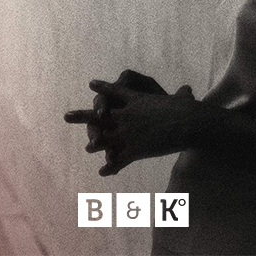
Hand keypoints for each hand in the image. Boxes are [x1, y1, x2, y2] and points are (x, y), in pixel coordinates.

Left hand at [65, 81, 196, 175]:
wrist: (188, 122)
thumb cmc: (188, 108)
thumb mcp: (182, 98)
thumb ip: (182, 95)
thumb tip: (189, 90)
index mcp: (136, 100)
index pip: (115, 91)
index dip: (103, 88)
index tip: (91, 84)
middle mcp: (127, 115)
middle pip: (100, 114)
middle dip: (82, 116)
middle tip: (66, 116)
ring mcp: (129, 133)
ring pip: (105, 138)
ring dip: (97, 143)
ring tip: (88, 147)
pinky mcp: (135, 149)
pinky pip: (119, 160)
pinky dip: (112, 166)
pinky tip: (103, 172)